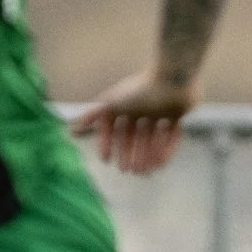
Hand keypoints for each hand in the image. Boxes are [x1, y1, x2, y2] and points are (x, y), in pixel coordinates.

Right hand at [71, 69, 197, 175]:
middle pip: (134, 137)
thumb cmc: (139, 90)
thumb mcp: (110, 103)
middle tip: (127, 170)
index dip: (110, 144)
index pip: (115, 128)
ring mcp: (160, 113)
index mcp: (126, 106)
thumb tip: (73, 129)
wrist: (171, 79)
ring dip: (147, 155)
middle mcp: (142, 109)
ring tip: (143, 172)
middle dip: (130, 154)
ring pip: (152, 138)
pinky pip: (171, 136)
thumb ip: (93, 115)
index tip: (107, 160)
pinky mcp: (178, 116)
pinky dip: (166, 150)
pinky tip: (160, 164)